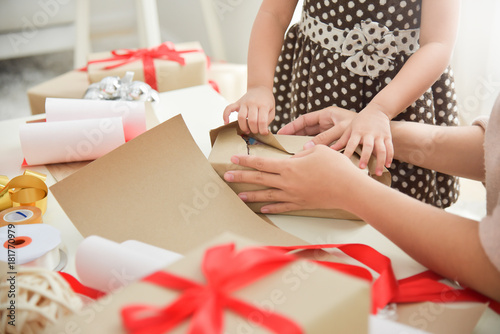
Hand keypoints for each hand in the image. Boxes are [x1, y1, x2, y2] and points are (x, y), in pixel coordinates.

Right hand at [222, 86, 274, 134]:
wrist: (260, 88)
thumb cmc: (267, 101)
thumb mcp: (272, 110)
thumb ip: (268, 120)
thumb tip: (262, 131)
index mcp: (263, 105)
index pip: (262, 121)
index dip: (262, 130)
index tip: (263, 133)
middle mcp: (253, 103)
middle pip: (251, 120)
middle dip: (254, 130)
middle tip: (255, 132)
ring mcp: (244, 102)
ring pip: (241, 117)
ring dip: (243, 127)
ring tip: (247, 130)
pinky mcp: (237, 103)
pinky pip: (228, 108)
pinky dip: (225, 115)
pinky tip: (226, 122)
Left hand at [223, 145, 370, 213]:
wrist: (349, 189)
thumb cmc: (336, 167)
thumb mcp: (319, 151)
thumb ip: (304, 152)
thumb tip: (298, 154)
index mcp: (289, 167)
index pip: (262, 162)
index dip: (247, 160)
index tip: (234, 158)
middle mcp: (287, 182)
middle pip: (259, 178)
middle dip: (242, 177)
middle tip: (227, 176)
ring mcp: (293, 195)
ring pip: (267, 195)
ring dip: (252, 195)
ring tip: (240, 195)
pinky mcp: (301, 204)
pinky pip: (282, 206)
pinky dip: (271, 207)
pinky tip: (262, 208)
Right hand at [277, 106, 355, 148]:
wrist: (377, 133)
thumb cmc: (360, 127)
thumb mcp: (340, 130)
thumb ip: (324, 138)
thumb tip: (306, 147)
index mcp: (326, 114)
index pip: (304, 120)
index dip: (292, 126)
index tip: (281, 132)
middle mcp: (326, 122)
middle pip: (305, 129)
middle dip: (294, 135)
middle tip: (283, 143)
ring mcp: (329, 131)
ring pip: (311, 137)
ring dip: (302, 143)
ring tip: (291, 150)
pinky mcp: (334, 140)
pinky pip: (319, 144)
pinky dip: (312, 149)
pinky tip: (306, 155)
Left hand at [332, 104, 392, 175]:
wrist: (378, 110)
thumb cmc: (360, 121)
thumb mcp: (349, 128)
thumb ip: (342, 140)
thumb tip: (330, 150)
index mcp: (357, 132)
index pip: (352, 143)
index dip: (348, 151)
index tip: (345, 161)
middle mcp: (369, 134)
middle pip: (368, 146)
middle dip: (365, 157)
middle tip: (362, 168)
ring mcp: (379, 135)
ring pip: (381, 149)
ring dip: (380, 161)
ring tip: (378, 173)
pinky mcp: (387, 136)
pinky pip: (390, 147)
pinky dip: (390, 156)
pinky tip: (388, 165)